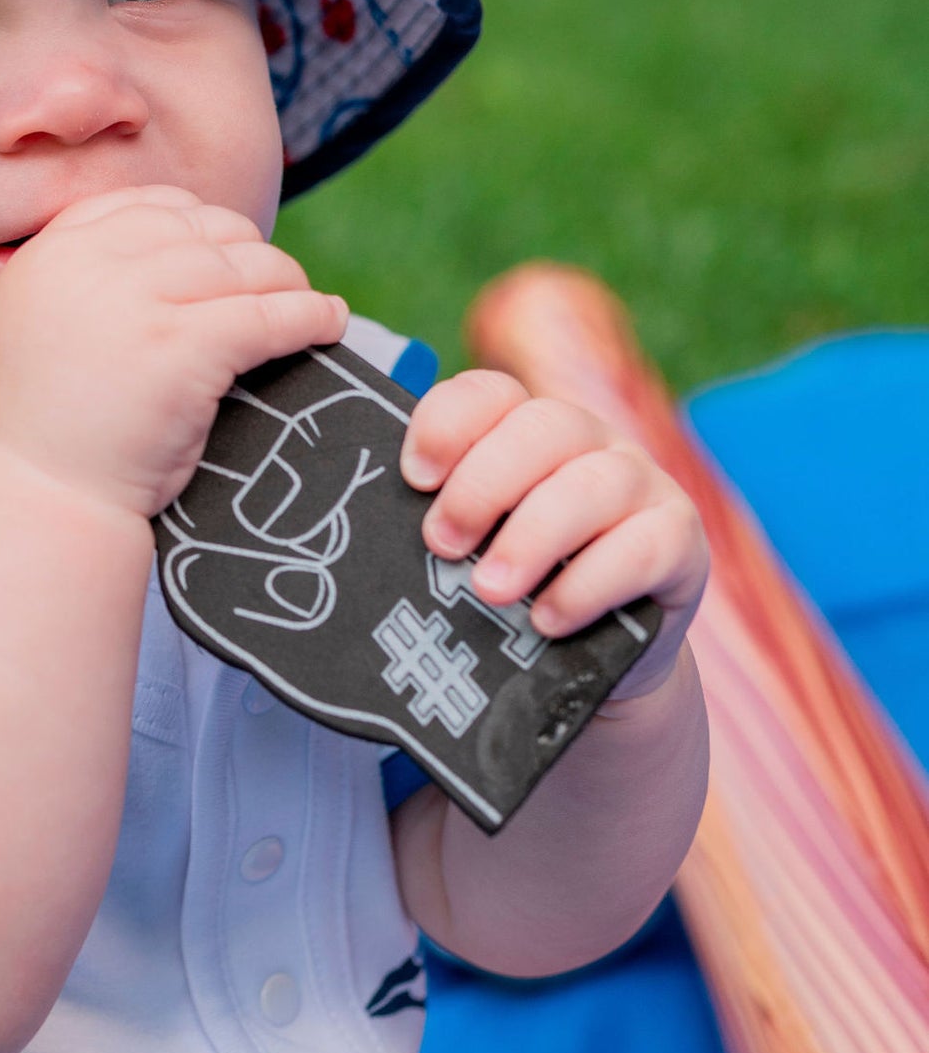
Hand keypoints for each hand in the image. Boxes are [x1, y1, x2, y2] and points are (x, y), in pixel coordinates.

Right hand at [0, 187, 346, 522]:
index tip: (229, 248)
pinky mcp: (183, 346)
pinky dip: (310, 315)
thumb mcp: (39, 325)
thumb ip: (87, 280)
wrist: (43, 498)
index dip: (201, 222)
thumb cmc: (49, 428)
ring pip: (244, 265)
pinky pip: (269, 314)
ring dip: (287, 282)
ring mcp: (136, 302)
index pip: (148, 206)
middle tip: (274, 286)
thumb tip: (180, 251)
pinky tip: (329, 322)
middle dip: (250, 253)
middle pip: (204, 229)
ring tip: (306, 305)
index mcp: (53, 254)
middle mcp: (89, 264)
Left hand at [400, 371, 707, 697]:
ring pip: (594, 483)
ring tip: (489, 590)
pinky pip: (644, 546)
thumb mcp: (477, 549)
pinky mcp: (680, 542)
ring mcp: (641, 486)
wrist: (597, 659)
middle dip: (483, 485)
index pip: (489, 393)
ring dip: (532, 537)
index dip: (448, 423)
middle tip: (442, 544)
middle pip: (542, 426)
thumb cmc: (518, 591)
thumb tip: (372, 532)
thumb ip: (444, 523)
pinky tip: (547, 618)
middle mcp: (588, 442)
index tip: (414, 478)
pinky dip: (589, 583)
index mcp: (526, 429)